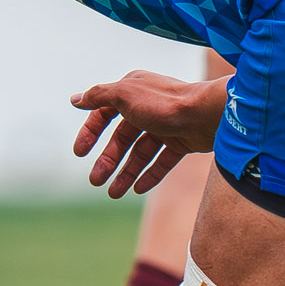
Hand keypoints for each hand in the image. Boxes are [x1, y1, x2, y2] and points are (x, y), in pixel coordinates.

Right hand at [71, 70, 228, 198]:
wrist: (208, 115)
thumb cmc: (164, 102)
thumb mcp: (124, 94)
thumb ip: (98, 96)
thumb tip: (76, 99)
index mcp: (131, 92)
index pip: (104, 113)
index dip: (90, 133)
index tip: (80, 152)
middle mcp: (147, 107)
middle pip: (122, 137)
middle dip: (108, 160)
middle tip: (95, 181)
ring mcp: (165, 125)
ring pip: (140, 152)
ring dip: (126, 172)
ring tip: (114, 193)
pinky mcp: (182, 142)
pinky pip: (161, 160)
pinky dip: (150, 174)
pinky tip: (137, 189)